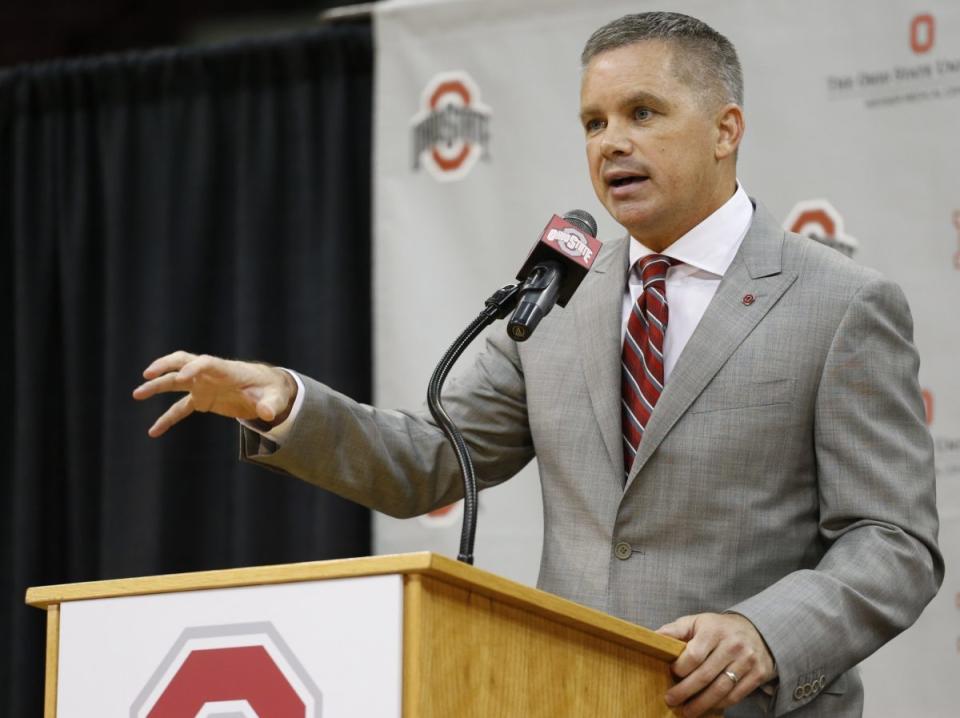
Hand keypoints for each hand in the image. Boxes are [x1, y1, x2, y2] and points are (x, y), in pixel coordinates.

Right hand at [132, 351, 296, 436]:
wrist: (267, 391)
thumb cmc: (271, 391)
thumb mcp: (275, 398)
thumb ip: (270, 405)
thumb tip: (267, 414)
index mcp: (227, 370)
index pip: (206, 363)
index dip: (194, 368)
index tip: (182, 379)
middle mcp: (210, 375)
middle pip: (183, 362)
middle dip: (165, 366)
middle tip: (148, 374)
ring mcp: (203, 386)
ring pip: (174, 382)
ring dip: (157, 386)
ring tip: (137, 394)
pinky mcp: (201, 400)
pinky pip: (179, 408)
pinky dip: (167, 419)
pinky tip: (153, 431)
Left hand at [656, 612, 775, 716]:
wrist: (756, 630)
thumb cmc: (718, 628)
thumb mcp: (697, 622)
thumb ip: (675, 630)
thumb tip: (652, 638)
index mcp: (714, 630)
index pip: (694, 655)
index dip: (680, 668)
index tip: (672, 673)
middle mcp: (733, 645)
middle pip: (705, 675)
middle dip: (685, 691)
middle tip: (671, 700)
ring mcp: (747, 660)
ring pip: (721, 689)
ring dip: (702, 703)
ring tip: (687, 710)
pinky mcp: (758, 674)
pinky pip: (736, 695)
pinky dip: (720, 704)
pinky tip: (708, 706)